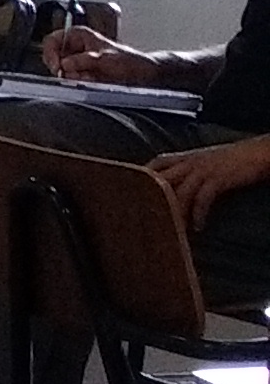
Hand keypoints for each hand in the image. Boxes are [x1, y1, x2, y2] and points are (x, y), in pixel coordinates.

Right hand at [42, 25, 159, 84]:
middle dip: (64, 68)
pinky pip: (71, 79)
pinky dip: (78, 82)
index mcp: (78, 35)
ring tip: (90, 77)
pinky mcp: (81, 73)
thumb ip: (83, 60)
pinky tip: (91, 81)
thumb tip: (64, 64)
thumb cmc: (128, 61)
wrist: (142, 75)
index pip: (51, 41)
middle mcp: (75, 47)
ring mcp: (77, 61)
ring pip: (61, 71)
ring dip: (73, 77)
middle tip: (75, 74)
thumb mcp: (104, 59)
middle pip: (54, 57)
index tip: (57, 66)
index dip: (51, 54)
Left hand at [149, 137, 269, 229]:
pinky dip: (199, 214)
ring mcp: (202, 169)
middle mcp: (188, 162)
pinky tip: (198, 227)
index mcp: (183, 157)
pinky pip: (202, 198)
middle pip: (160, 180)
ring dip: (174, 213)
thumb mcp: (202, 162)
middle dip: (150, 199)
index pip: (152, 166)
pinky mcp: (218, 178)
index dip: (138, 179)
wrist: (258, 152)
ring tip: (171, 231)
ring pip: (178, 192)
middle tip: (142, 219)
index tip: (126, 195)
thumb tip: (170, 189)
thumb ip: (185, 172)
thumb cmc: (230, 161)